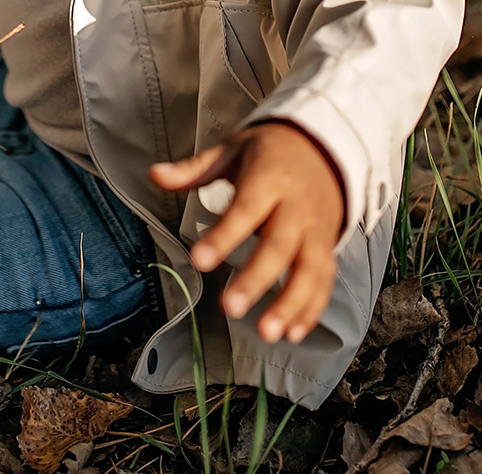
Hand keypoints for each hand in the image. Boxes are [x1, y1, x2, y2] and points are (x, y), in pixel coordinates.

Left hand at [150, 121, 343, 343]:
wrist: (324, 148)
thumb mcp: (231, 151)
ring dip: (290, 304)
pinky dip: (312, 308)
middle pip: (279, 246)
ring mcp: (317, 229)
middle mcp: (297, 207)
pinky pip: (324, 280)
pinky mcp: (327, 247)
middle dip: (256, 279)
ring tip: (266, 333)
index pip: (246, 210)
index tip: (199, 261)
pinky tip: (292, 334)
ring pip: (309, 270)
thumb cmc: (268, 154)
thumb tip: (154, 174)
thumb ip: (194, 169)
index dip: (224, 236)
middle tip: (231, 309)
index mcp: (269, 178)